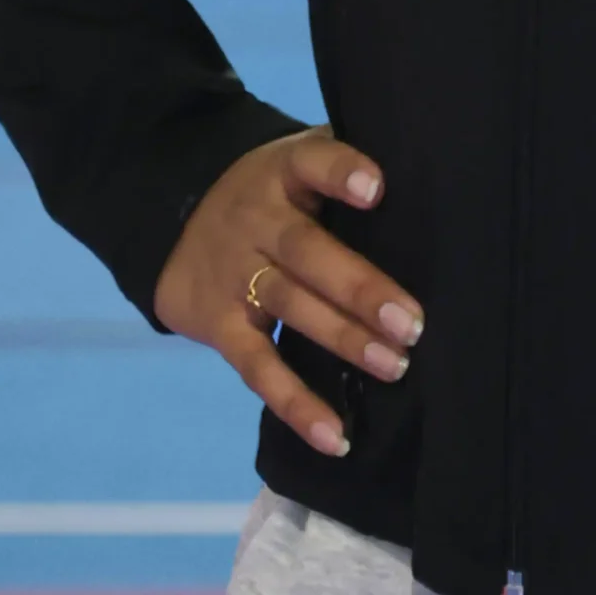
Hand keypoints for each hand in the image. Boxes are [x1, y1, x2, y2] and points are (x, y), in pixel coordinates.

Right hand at [153, 128, 423, 457]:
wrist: (173, 222)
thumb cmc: (269, 192)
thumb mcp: (294, 159)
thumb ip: (343, 160)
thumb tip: (423, 165)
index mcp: (284, 171)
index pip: (311, 161)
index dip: (340, 173)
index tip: (377, 188)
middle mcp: (257, 221)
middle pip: (308, 252)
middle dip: (360, 288)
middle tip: (413, 324)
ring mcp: (236, 276)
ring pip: (292, 308)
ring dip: (344, 341)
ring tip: (395, 366)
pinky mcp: (222, 327)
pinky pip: (259, 368)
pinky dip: (297, 405)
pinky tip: (337, 437)